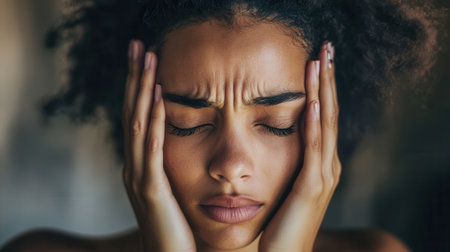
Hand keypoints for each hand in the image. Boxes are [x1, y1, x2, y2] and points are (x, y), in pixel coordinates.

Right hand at [122, 40, 195, 251]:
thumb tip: (183, 144)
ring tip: (148, 59)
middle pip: (133, 112)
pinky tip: (158, 97)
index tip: (147, 59)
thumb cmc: (177, 227)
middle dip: (136, 78)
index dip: (140, 87)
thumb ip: (172, 167)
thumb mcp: (173, 190)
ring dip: (142, 89)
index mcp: (141, 165)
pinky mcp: (151, 190)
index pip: (138, 117)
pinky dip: (153, 120)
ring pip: (138, 124)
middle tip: (140, 46)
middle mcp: (134, 166)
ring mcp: (139, 177)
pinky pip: (151, 148)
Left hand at [259, 42, 340, 251]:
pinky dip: (314, 126)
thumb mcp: (288, 184)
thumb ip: (290, 161)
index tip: (316, 60)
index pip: (322, 115)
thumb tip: (278, 136)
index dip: (321, 86)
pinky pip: (313, 150)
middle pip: (328, 112)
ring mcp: (322, 175)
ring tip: (320, 63)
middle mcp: (327, 164)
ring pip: (324, 125)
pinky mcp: (311, 187)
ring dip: (322, 92)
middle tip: (326, 48)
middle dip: (327, 80)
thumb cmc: (282, 220)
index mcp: (321, 162)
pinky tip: (312, 104)